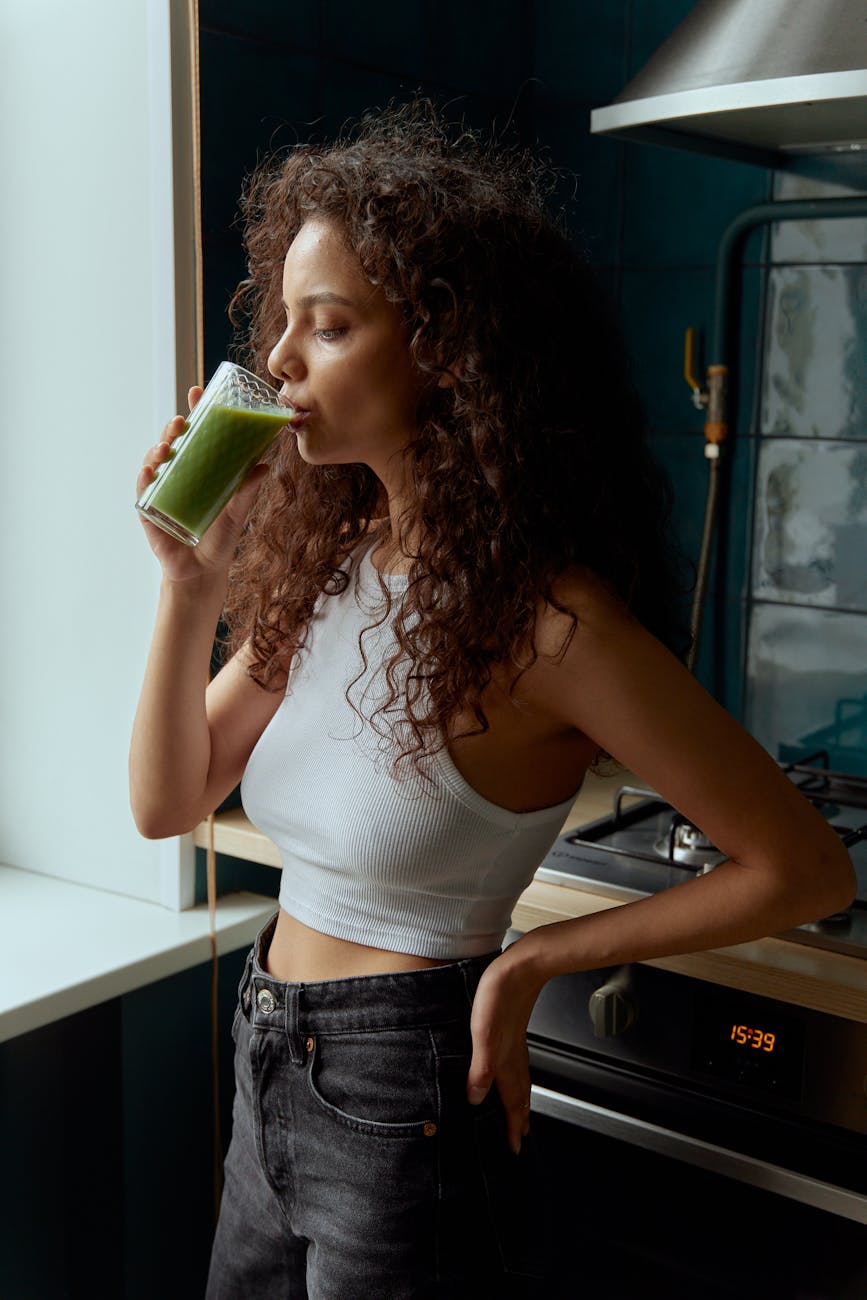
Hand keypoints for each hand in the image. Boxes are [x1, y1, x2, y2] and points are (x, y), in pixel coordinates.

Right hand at [136, 385, 268, 583]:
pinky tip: (150, 470)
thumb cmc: (220, 538)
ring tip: (167, 444)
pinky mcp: (149, 510)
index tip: (197, 391)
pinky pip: (144, 489)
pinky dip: (145, 478)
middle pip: (172, 442)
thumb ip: (248, 490)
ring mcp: (161, 490)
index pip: (196, 434)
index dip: (195, 412)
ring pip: (155, 461)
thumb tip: (265, 466)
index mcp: (199, 469)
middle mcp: (178, 475)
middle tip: (182, 420)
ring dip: (158, 448)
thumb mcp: (237, 512)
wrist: (203, 571)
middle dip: (174, 427)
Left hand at [465, 947, 545, 1153]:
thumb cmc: (502, 995)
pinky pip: (517, 1063)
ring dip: (520, 1099)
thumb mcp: (484, 1034)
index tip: (514, 1148)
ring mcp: (516, 1042)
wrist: (524, 966)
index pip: (512, 1102)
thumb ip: (481, 1068)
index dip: (513, 1126)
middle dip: (520, 1118)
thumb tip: (475, 1099)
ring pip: (520, 1079)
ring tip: (520, 1112)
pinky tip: (509, 1069)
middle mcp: (514, 1055)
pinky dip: (516, 1076)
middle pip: (520, 1094)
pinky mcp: (513, 1029)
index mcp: (506, 1061)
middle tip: (520, 1137)